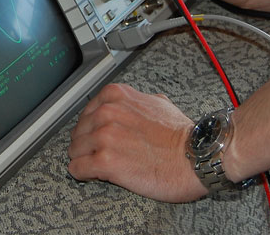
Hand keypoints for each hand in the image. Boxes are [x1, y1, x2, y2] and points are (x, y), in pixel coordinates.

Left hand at [68, 83, 207, 202]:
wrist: (195, 156)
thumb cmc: (181, 135)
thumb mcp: (158, 102)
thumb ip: (136, 102)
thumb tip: (128, 106)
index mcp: (116, 95)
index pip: (86, 112)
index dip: (93, 128)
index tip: (99, 137)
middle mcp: (107, 112)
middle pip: (78, 132)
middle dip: (88, 145)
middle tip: (104, 154)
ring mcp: (104, 136)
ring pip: (74, 151)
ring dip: (86, 160)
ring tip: (103, 166)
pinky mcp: (105, 161)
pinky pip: (76, 169)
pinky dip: (84, 174)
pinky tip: (97, 174)